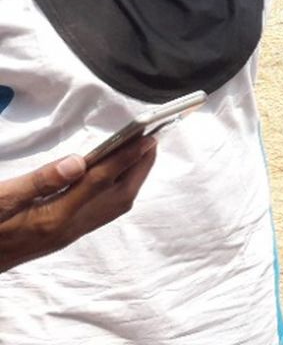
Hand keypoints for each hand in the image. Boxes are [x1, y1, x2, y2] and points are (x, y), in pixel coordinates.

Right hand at [0, 137, 156, 271]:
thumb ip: (39, 181)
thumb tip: (78, 161)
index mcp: (54, 218)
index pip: (101, 182)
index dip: (127, 157)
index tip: (148, 136)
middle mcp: (68, 229)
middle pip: (118, 196)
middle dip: (140, 167)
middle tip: (154, 138)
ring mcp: (67, 235)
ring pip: (114, 206)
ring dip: (132, 179)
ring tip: (142, 152)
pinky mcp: (62, 235)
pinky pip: (102, 212)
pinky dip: (116, 190)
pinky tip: (115, 177)